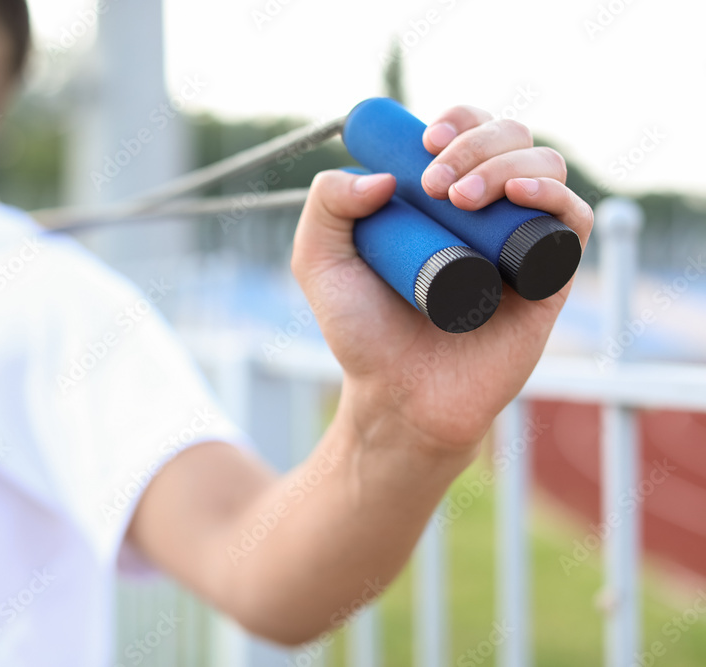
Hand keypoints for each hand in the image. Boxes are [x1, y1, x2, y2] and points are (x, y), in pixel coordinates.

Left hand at [290, 105, 593, 453]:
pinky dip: (554, 194)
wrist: (398, 396)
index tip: (426, 141)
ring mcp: (522, 243)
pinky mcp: (551, 279)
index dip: (460, 121)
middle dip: (476, 144)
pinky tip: (519, 196)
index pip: (472, 134)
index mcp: (445, 200)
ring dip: (507, 164)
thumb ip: (325, 206)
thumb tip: (381, 176)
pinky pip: (574, 220)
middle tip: (433, 183)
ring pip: (545, 168)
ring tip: (459, 199)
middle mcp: (489, 215)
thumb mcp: (320, 262)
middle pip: (511, 141)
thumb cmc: (363, 333)